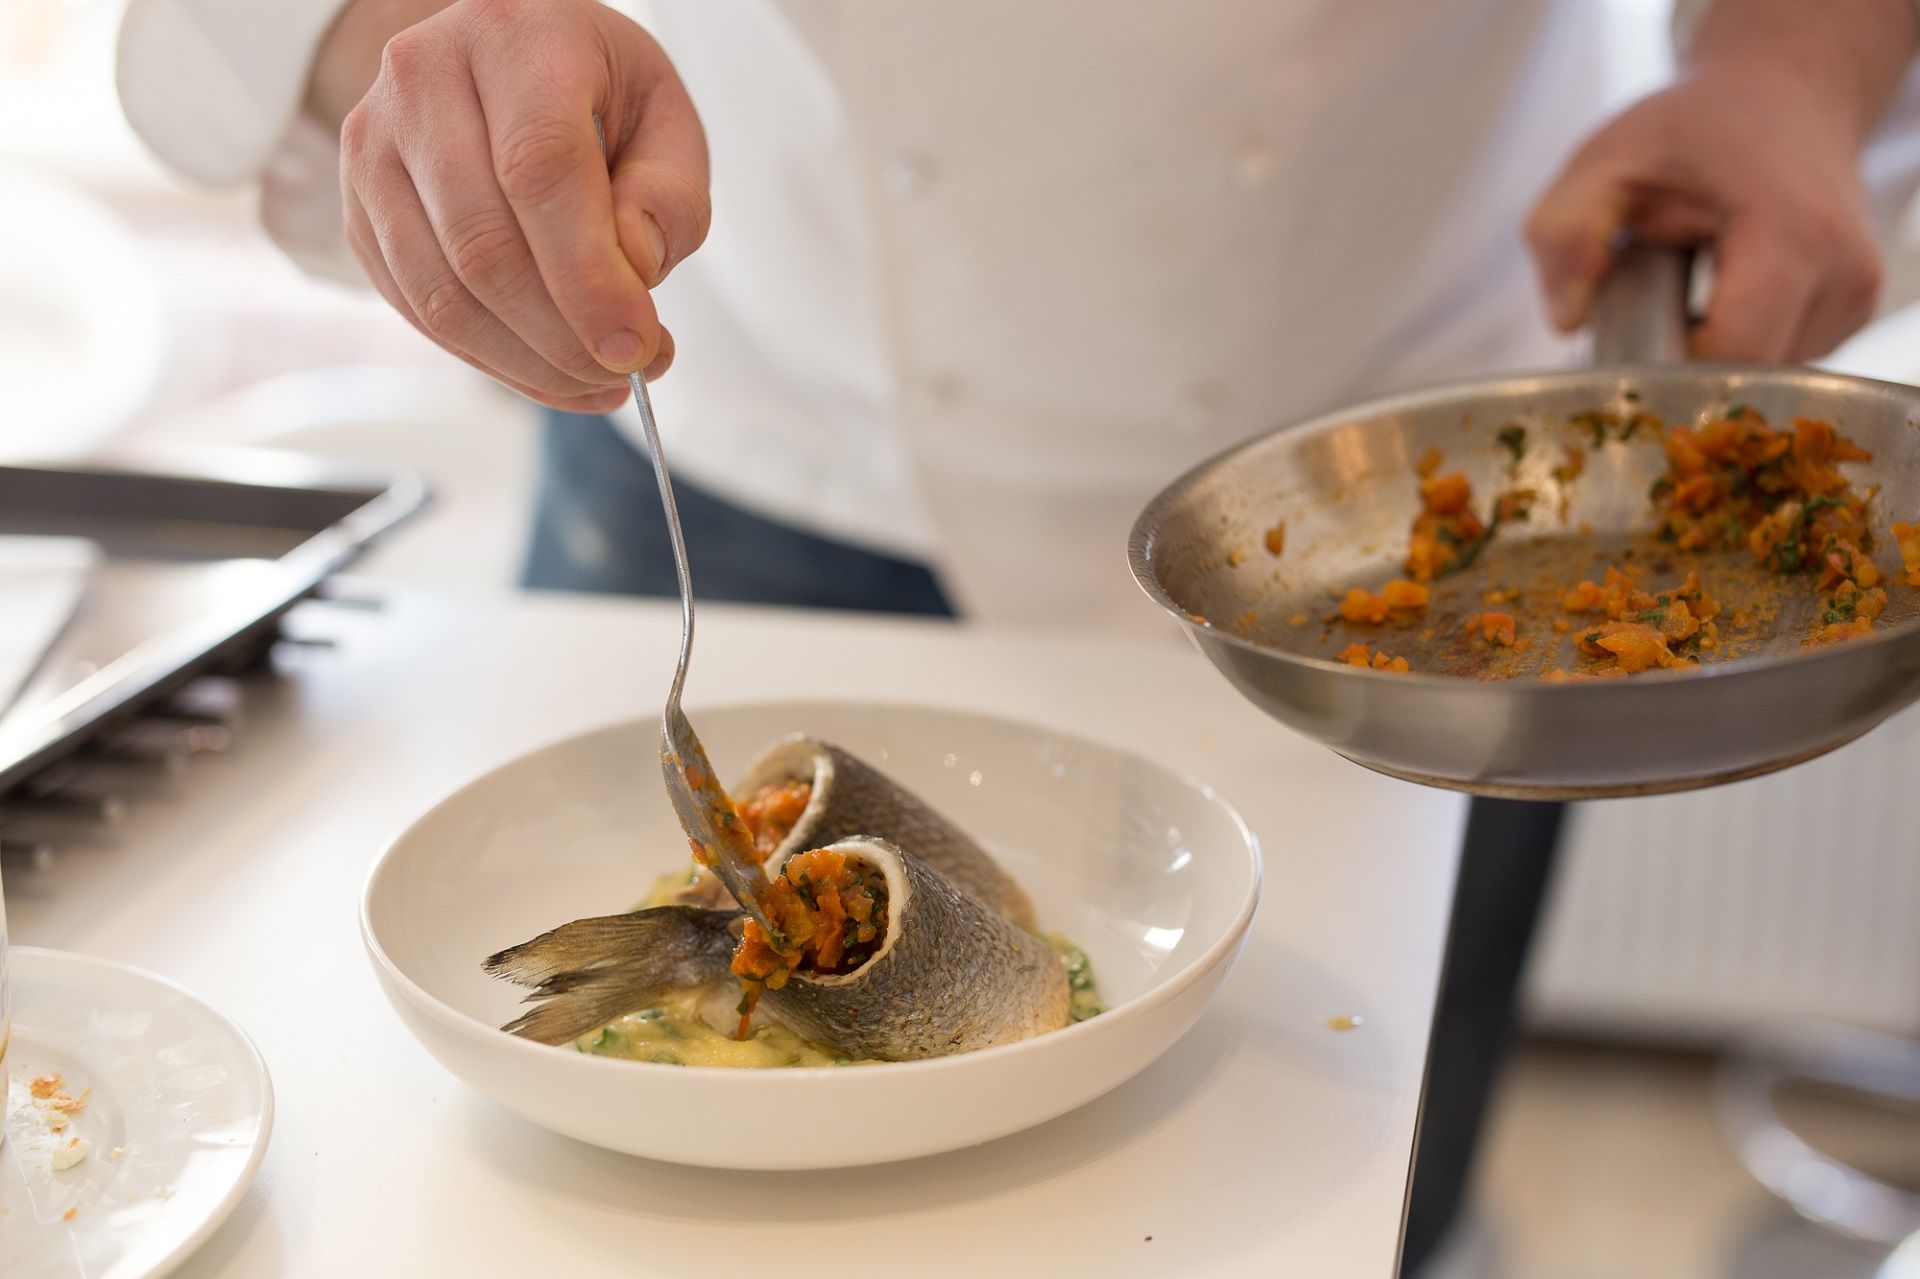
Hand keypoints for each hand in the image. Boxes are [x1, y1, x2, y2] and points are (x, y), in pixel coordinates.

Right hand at [314, 0, 708, 410]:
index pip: (540, 170)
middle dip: (564, 336)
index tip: (638, 345)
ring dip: (528, 362)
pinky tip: (547, 369)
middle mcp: (422, 78)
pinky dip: (489, 360)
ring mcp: (374, 145)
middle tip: (630, 368)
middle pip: (484, 244)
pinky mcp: (356, 208)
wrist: (507, 65)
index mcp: (513, 37)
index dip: (589, 277)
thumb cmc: (595, 92)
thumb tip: (633, 270)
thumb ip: (668, 197)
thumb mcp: (666, 120)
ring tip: (597, 378)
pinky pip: (417, 310)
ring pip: (442, 292)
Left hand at [1527, 57, 1882, 362]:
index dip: (1670, 369)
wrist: (1784, 95)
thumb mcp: (1607, 159)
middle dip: (1682, 367)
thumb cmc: (1694, 128)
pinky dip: (1737, 346)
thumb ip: (1566, 231)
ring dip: (1708, 355)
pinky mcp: (1850, 315)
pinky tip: (1717, 298)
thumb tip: (1566, 319)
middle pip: (1748, 378)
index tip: (1625, 345)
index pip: (1735, 354)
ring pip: (1762, 379)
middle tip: (1642, 315)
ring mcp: (1855, 300)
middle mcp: (1843, 275)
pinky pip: (1779, 363)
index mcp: (1794, 234)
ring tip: (1685, 293)